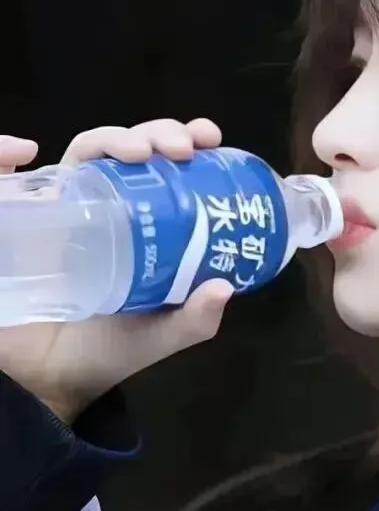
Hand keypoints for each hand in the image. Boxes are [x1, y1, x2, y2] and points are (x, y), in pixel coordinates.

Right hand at [0, 120, 233, 423]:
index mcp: (147, 224)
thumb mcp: (162, 334)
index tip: (208, 137)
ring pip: (85, 152)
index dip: (186, 142)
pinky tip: (25, 153)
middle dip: (156, 132)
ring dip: (110, 137)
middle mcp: (109, 207)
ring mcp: (65, 209)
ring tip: (138, 151)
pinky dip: (4, 155)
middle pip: (130, 150)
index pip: (167, 169)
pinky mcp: (21, 218)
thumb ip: (194, 318)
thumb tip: (224, 288)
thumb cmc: (109, 349)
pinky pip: (9, 179)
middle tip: (181, 147)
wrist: (51, 378)